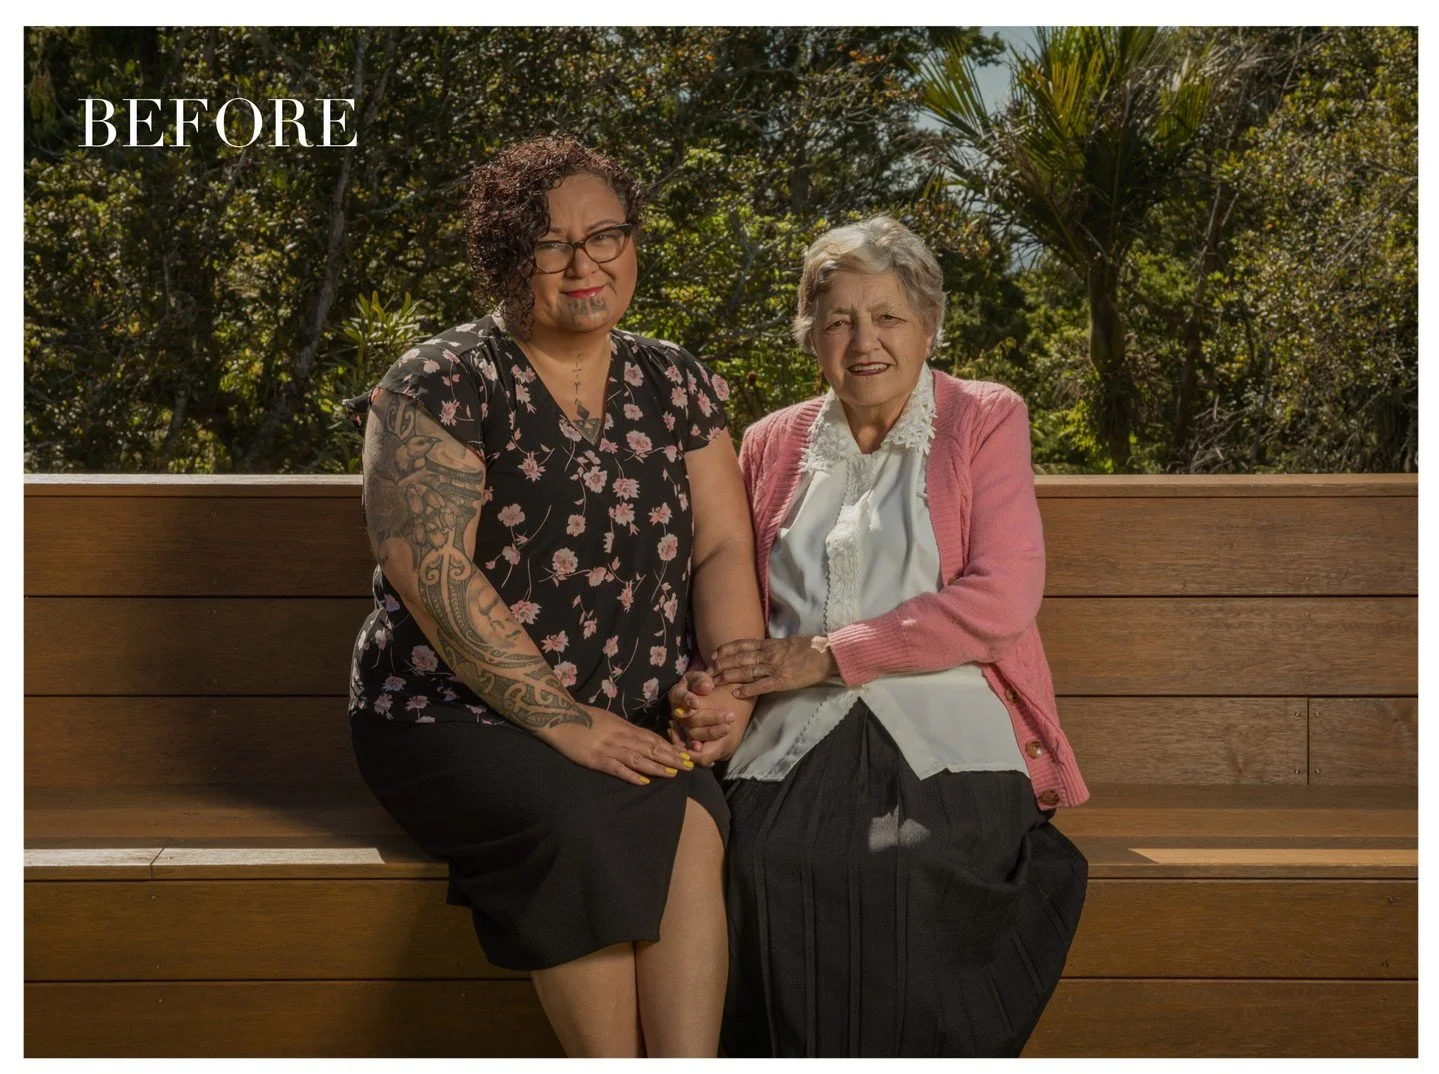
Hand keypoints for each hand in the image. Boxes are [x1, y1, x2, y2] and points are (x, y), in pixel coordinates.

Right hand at [540, 704, 693, 785]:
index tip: (685, 755)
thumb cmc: (583, 717)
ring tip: (673, 774)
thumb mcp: (609, 719)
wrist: (559, 716)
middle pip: (651, 748)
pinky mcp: (596, 759)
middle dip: (671, 758)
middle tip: (688, 766)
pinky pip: (617, 768)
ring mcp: (609, 748)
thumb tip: (641, 738)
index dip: (670, 748)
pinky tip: (643, 781)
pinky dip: (631, 775)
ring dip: (657, 767)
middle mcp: (621, 737)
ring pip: (638, 758)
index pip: (652, 739)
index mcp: (625, 727)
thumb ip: (624, 729)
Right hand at [667, 669, 739, 765]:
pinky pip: (692, 746)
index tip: (697, 704)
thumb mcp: (702, 678)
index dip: (687, 700)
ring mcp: (682, 726)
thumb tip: (706, 687)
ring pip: (693, 733)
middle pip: (690, 719)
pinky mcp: (689, 737)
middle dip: (710, 718)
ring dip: (711, 732)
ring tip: (728, 728)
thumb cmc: (703, 684)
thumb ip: (701, 680)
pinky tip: (706, 749)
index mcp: (677, 694)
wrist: (707, 695)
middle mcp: (678, 712)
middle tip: (730, 716)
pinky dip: (699, 749)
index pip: (680, 697)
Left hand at [710, 635, 837, 697]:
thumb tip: (762, 647)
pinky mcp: (782, 681)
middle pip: (739, 658)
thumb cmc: (810, 648)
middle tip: (707, 670)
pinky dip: (747, 689)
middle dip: (721, 664)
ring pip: (745, 671)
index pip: (743, 645)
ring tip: (714, 681)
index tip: (714, 653)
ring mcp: (774, 667)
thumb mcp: (788, 641)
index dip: (727, 649)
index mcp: (770, 644)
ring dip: (728, 676)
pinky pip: (760, 686)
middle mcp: (768, 654)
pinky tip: (735, 693)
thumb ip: (773, 646)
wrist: (826, 654)